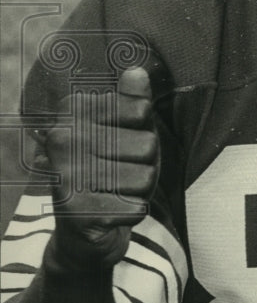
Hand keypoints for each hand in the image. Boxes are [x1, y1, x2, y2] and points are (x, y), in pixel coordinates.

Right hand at [44, 67, 157, 273]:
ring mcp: (68, 175)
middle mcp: (63, 139)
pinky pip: (138, 208)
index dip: (145, 132)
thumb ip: (133, 101)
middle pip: (147, 146)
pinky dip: (132, 213)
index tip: (122, 143)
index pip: (142, 111)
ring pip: (145, 178)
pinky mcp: (78, 211)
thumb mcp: (127, 131)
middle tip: (120, 174)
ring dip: (140, 191)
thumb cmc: (110, 171)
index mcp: (74, 110)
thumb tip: (137, 71)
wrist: (82, 231)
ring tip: (116, 193)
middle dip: (146, 165)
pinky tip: (111, 212)